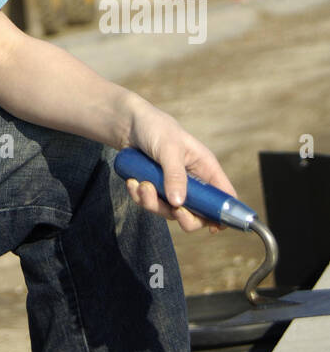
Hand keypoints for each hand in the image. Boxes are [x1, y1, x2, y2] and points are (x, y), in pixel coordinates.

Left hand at [120, 97, 238, 233]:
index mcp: (205, 167)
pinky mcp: (155, 189)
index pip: (224, 196)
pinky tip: (132, 182)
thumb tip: (179, 203)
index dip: (224, 214)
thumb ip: (175, 175)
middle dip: (185, 217)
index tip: (214, 228)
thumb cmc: (155, 127)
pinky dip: (140, 197)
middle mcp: (192, 180)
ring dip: (154, 203)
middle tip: (175, 210)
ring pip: (170, 211)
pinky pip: (150, 204)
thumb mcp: (168, 148)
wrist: (126, 122)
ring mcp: (173, 186)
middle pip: (198, 214)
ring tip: (142, 184)